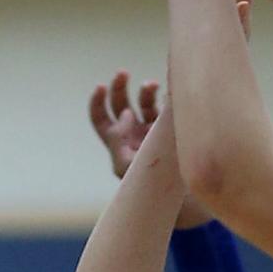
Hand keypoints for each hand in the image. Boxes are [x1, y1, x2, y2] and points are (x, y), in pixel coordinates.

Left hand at [88, 71, 211, 228]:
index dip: (97, 100)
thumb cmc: (146, 187)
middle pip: (120, 102)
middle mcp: (132, 132)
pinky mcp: (171, 129)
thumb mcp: (124, 167)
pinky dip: (166, 96)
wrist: (175, 197)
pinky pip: (165, 106)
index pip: (100, 117)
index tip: (100, 87)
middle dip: (119, 86)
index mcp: (117, 142)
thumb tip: (126, 114)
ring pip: (144, 101)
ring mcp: (152, 129)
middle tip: (123, 73)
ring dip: (146, 90)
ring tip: (151, 86)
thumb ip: (118, 140)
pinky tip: (168, 92)